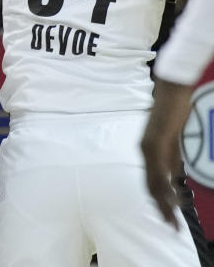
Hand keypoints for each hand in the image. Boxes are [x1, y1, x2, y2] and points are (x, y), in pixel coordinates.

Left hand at [141, 78, 195, 227]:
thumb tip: (174, 176)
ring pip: (154, 182)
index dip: (158, 200)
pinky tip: (173, 199)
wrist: (171, 91)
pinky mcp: (156, 142)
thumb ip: (172, 157)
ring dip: (164, 203)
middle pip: (150, 186)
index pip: (151, 181)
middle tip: (171, 226)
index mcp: (148, 150)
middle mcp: (144, 151)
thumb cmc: (173, 112)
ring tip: (173, 220)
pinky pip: (159, 169)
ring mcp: (149, 147)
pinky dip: (166, 187)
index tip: (167, 216)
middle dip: (161, 208)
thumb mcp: (173, 140)